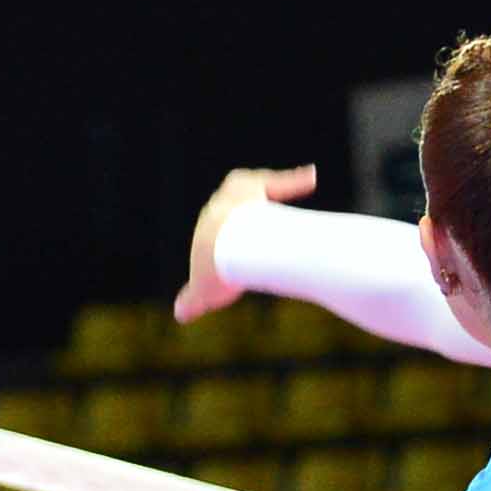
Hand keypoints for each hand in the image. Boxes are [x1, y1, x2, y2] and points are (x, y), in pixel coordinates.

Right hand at [176, 165, 316, 323]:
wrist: (219, 248)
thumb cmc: (213, 272)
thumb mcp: (201, 294)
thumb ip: (191, 302)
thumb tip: (180, 314)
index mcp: (206, 234)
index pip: (216, 232)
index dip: (228, 242)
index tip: (238, 251)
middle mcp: (216, 209)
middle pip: (236, 210)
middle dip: (249, 218)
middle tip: (267, 228)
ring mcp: (234, 197)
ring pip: (254, 191)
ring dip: (269, 197)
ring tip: (287, 209)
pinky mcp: (252, 187)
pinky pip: (277, 181)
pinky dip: (293, 179)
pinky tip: (311, 177)